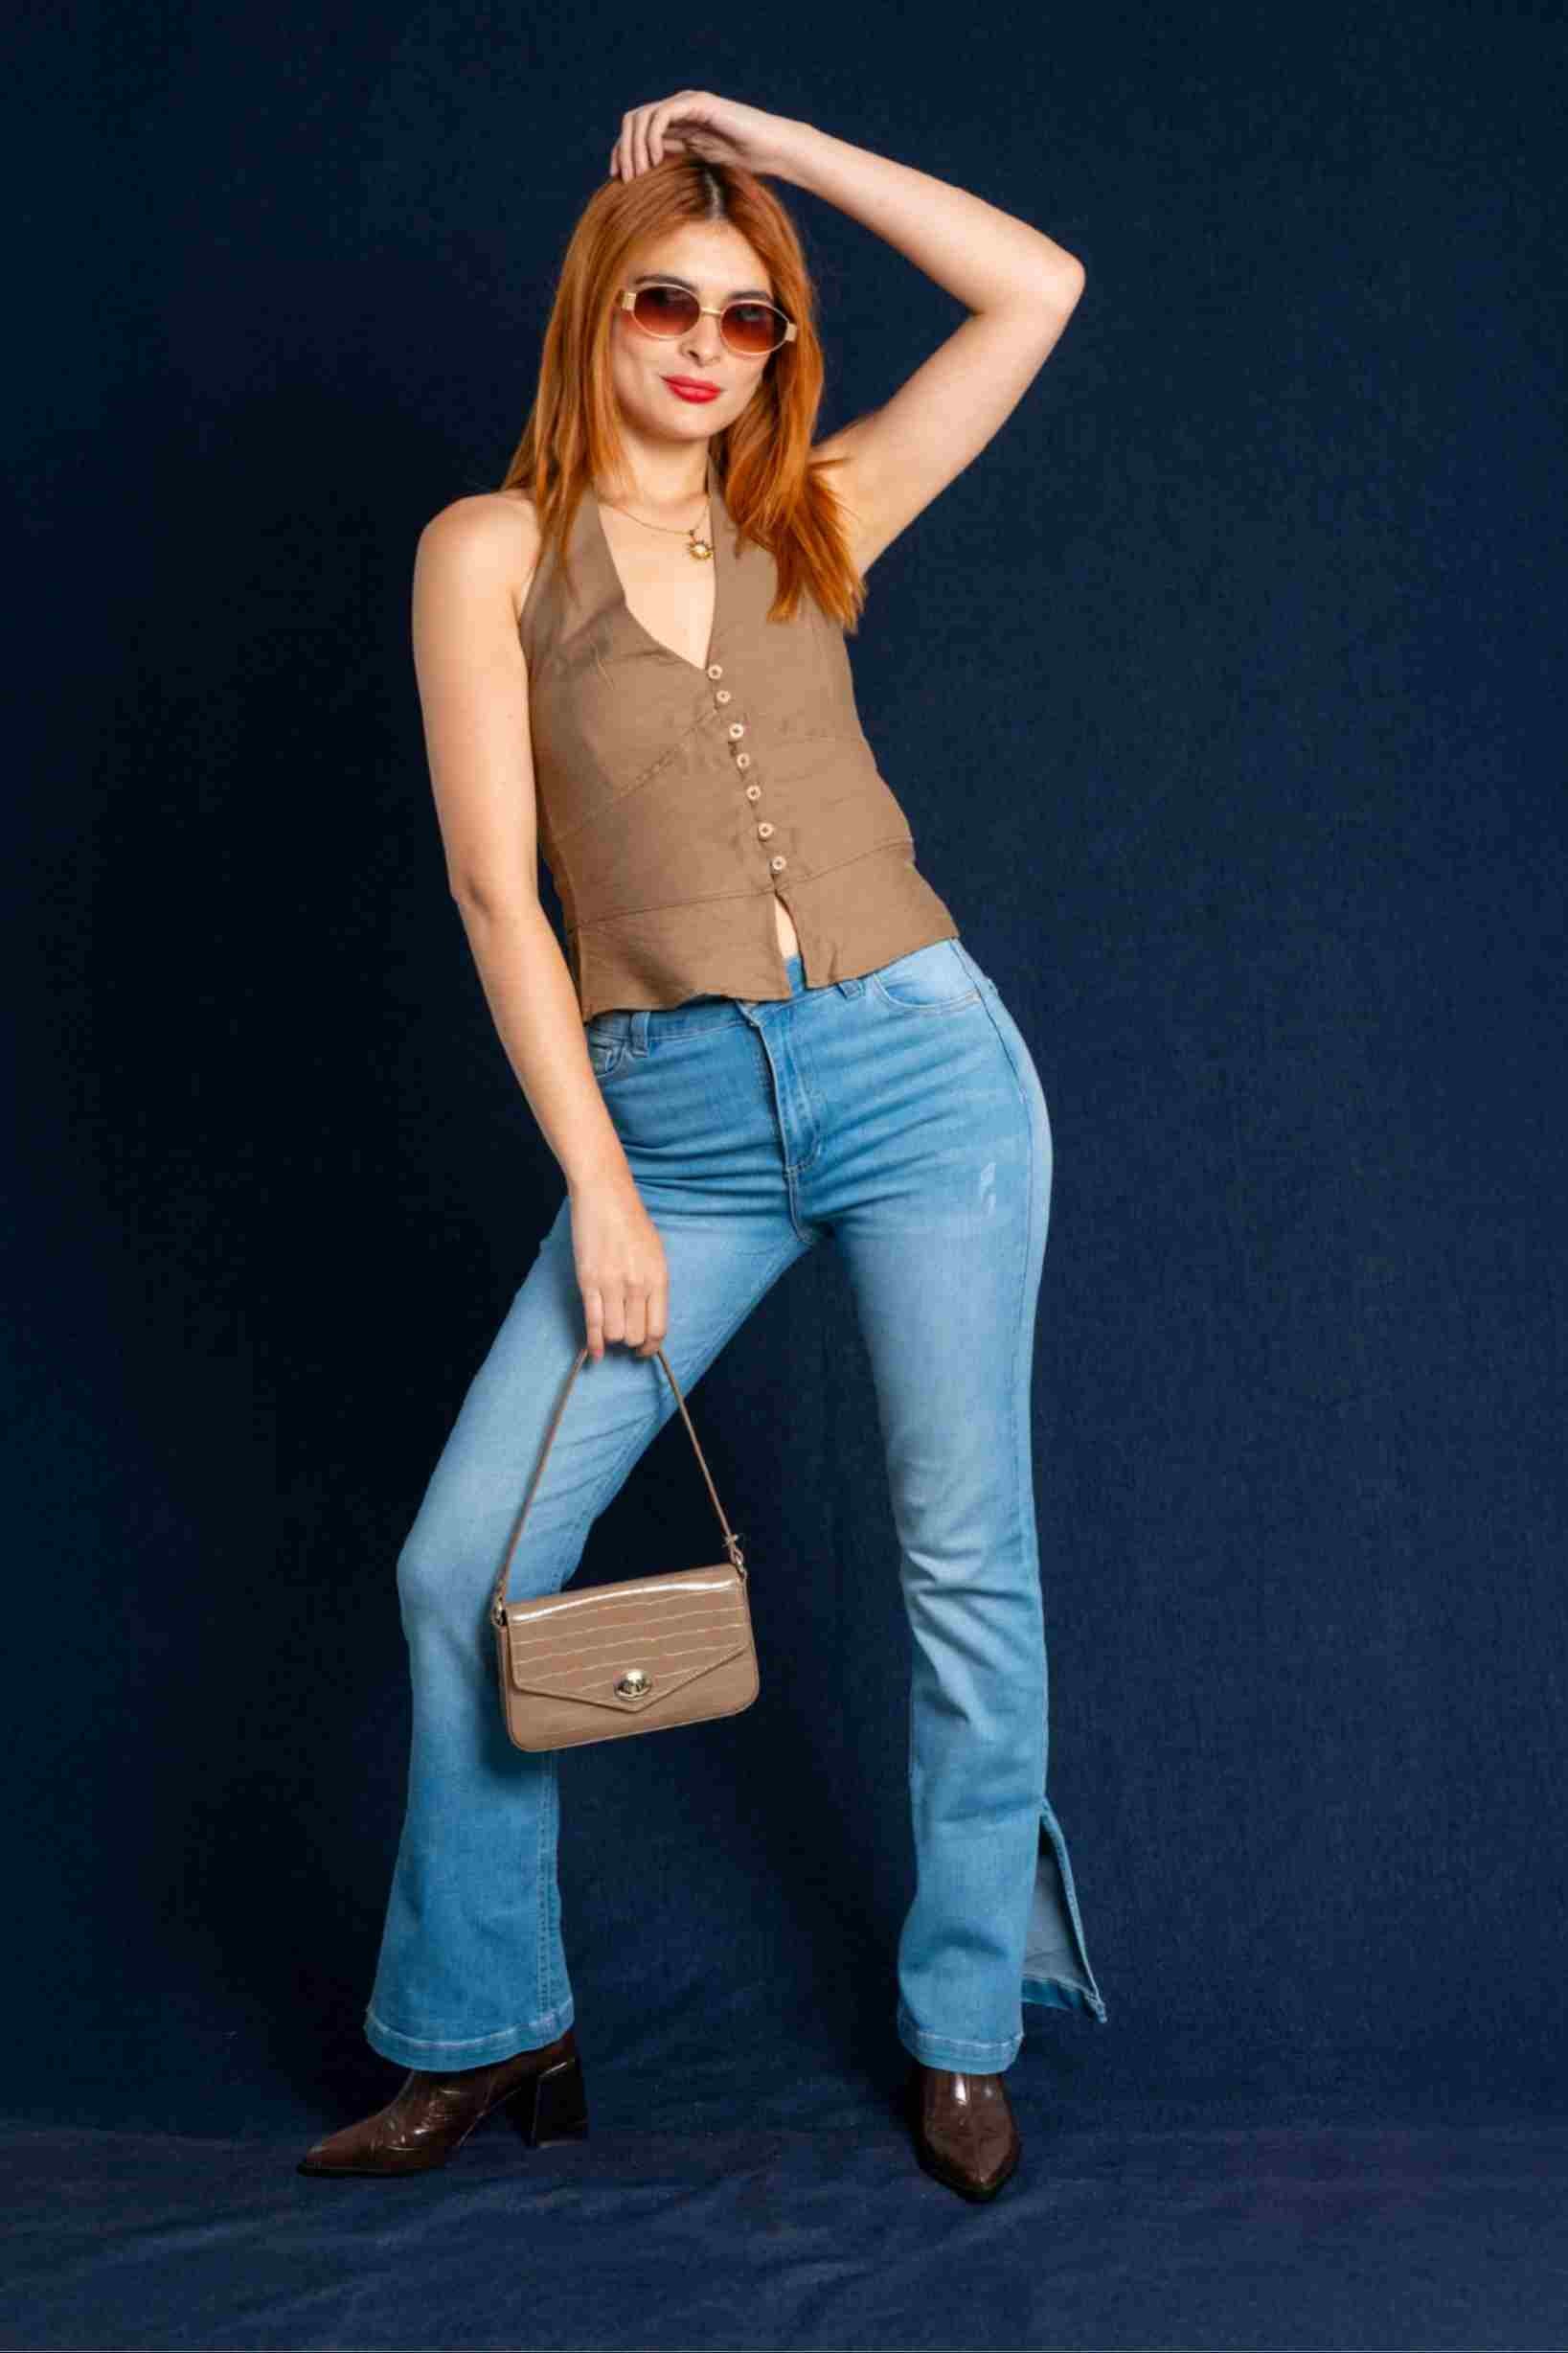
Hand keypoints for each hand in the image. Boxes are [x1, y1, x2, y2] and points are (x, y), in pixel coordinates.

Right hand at [569, 1176, 669, 1362]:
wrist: (605, 1195)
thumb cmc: (631, 1221)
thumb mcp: (655, 1253)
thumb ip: (653, 1285)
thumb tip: (648, 1316)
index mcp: (658, 1279)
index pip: (658, 1328)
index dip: (650, 1346)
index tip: (644, 1350)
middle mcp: (638, 1286)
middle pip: (635, 1335)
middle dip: (630, 1342)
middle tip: (625, 1338)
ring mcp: (612, 1285)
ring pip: (614, 1334)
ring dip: (612, 1338)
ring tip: (610, 1329)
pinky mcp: (588, 1282)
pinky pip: (593, 1323)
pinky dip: (594, 1343)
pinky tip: (595, 1354)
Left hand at [607, 90, 796, 183]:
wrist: (771, 150)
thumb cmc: (745, 163)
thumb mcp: (700, 169)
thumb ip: (676, 167)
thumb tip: (651, 187)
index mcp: (676, 125)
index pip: (636, 131)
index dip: (622, 152)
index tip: (618, 180)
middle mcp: (678, 110)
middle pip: (633, 121)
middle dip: (624, 150)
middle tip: (627, 180)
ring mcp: (687, 104)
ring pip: (643, 117)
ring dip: (635, 147)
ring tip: (640, 174)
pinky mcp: (698, 104)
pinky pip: (662, 116)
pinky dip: (652, 138)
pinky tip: (655, 161)